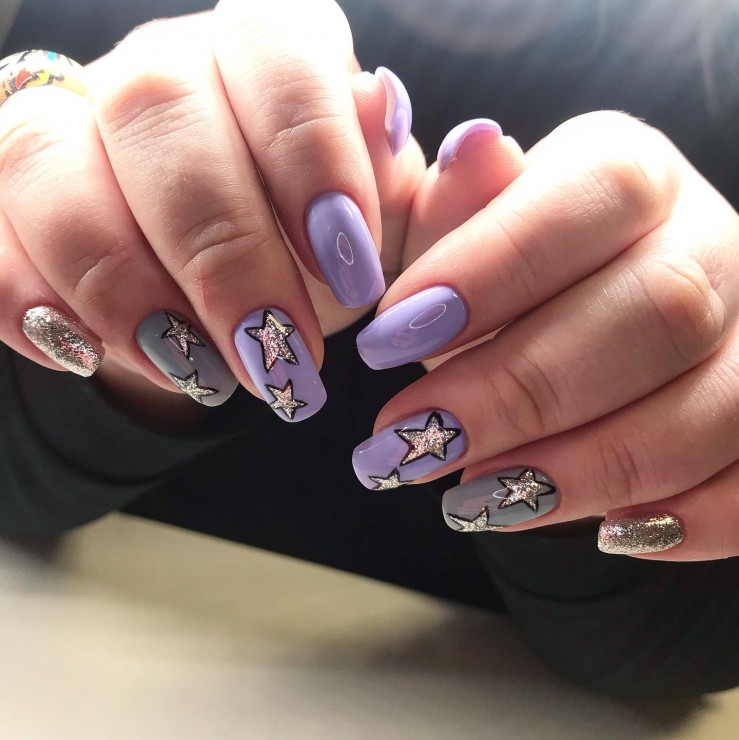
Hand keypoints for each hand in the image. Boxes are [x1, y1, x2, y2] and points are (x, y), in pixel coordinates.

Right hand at [0, 0, 424, 421]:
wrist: (224, 277)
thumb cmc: (315, 250)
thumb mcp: (390, 237)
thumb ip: (441, 201)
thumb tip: (487, 149)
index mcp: (266, 52)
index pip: (280, 59)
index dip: (310, 163)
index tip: (350, 276)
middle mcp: (161, 69)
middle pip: (163, 115)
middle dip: (223, 254)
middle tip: (279, 361)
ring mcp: (68, 120)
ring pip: (54, 170)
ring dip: (128, 292)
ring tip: (200, 374)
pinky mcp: (5, 192)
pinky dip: (32, 300)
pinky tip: (91, 353)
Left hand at [352, 111, 737, 560]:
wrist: (596, 306)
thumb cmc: (512, 273)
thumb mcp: (468, 227)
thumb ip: (461, 204)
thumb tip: (471, 150)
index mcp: (633, 173)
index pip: (589, 197)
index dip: (485, 275)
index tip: (383, 345)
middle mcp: (713, 242)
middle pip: (653, 312)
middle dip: (515, 393)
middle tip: (407, 446)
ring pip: (705, 410)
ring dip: (578, 471)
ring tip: (471, 501)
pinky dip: (678, 520)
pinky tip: (599, 530)